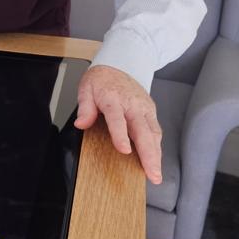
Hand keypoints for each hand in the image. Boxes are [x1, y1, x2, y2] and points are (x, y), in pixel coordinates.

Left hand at [75, 65, 162, 183]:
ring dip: (156, 155)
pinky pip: (156, 131)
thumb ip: (85, 108)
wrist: (120, 64)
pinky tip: (156, 161)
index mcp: (114, 99)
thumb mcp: (86, 89)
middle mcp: (133, 105)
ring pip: (153, 133)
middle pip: (142, 131)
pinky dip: (157, 147)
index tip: (124, 150)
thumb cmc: (102, 79)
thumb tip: (81, 124)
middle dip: (148, 154)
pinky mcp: (151, 111)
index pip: (118, 119)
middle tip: (152, 174)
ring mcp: (144, 108)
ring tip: (156, 174)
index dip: (121, 135)